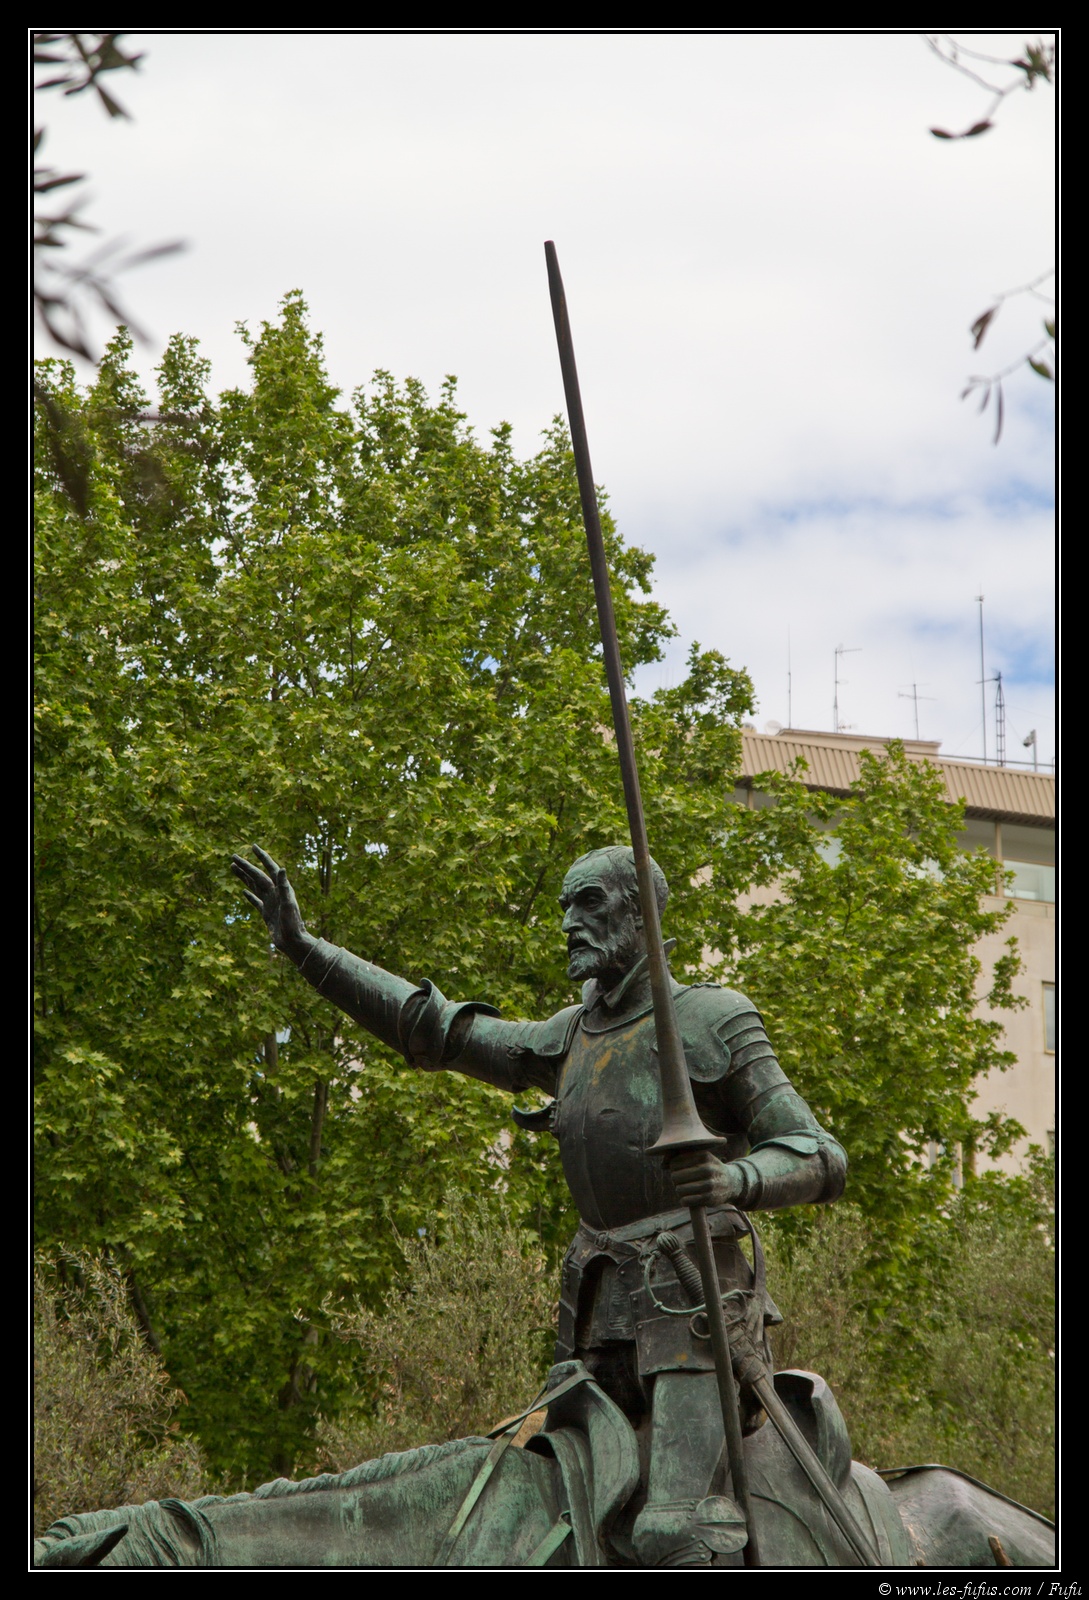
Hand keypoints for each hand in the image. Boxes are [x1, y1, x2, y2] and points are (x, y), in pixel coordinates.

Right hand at [231, 845, 310, 960]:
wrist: (293, 942)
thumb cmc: (292, 924)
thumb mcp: (288, 904)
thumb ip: (284, 887)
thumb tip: (281, 868)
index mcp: (280, 889)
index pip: (269, 869)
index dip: (262, 857)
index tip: (253, 847)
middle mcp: (275, 893)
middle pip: (257, 876)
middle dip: (246, 866)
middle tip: (233, 856)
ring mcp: (270, 903)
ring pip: (254, 886)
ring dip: (244, 877)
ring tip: (233, 868)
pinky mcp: (267, 913)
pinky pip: (256, 901)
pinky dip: (249, 895)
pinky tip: (243, 891)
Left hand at [669, 1148, 742, 1209]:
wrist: (731, 1183)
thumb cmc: (710, 1168)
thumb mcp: (702, 1156)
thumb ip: (684, 1155)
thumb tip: (664, 1163)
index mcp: (703, 1156)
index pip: (675, 1163)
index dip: (673, 1168)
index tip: (678, 1170)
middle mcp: (707, 1169)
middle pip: (675, 1176)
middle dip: (675, 1179)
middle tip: (680, 1180)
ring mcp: (708, 1184)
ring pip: (680, 1189)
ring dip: (679, 1190)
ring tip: (684, 1189)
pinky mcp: (709, 1198)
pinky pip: (686, 1201)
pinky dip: (684, 1200)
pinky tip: (687, 1198)